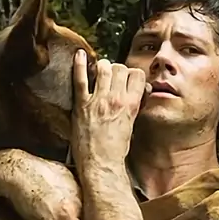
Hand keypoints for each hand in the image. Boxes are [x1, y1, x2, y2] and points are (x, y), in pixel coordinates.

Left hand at [71, 51, 150, 176]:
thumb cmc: (116, 150)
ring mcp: (98, 101)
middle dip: (117, 69)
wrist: (101, 164)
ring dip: (103, 66)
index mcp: (131, 105)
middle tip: (112, 76)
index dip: (132, 74)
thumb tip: (138, 93)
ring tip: (100, 70)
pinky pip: (80, 79)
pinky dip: (80, 65)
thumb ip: (134, 106)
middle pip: (120, 68)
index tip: (127, 78)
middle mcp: (116, 100)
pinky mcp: (82, 105)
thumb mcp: (131, 125)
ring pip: (104, 68)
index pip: (137, 75)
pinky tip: (79, 55)